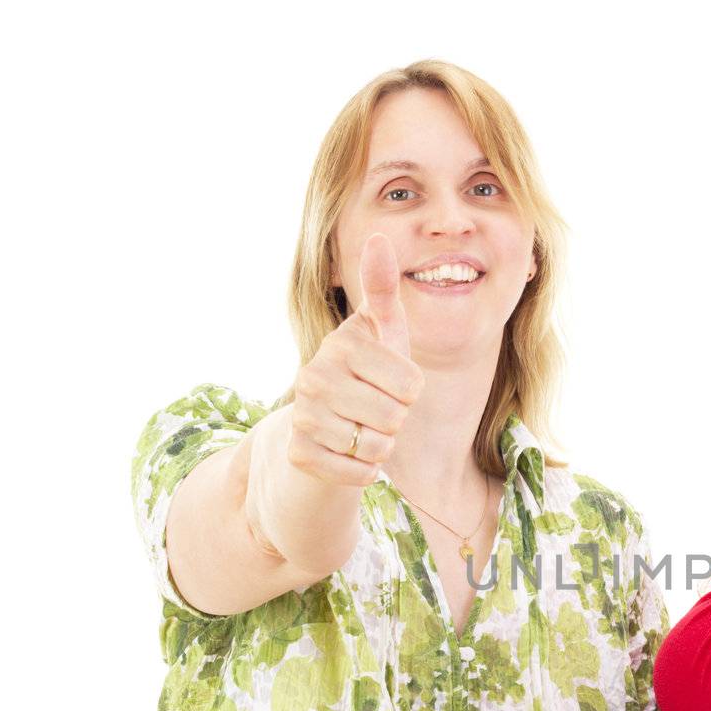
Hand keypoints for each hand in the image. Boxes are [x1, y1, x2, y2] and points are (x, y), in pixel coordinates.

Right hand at [286, 232, 422, 485]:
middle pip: (396, 417)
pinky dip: (364, 471)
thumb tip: (379, 236)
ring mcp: (303, 415)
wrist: (323, 425)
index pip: (411, 385)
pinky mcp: (299, 453)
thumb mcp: (381, 332)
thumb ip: (383, 290)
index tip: (389, 382)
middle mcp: (314, 375)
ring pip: (378, 448)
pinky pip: (359, 473)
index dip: (410, 391)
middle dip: (396, 421)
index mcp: (342, 344)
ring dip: (380, 446)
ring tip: (361, 429)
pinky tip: (348, 453)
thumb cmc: (367, 372)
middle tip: (374, 409)